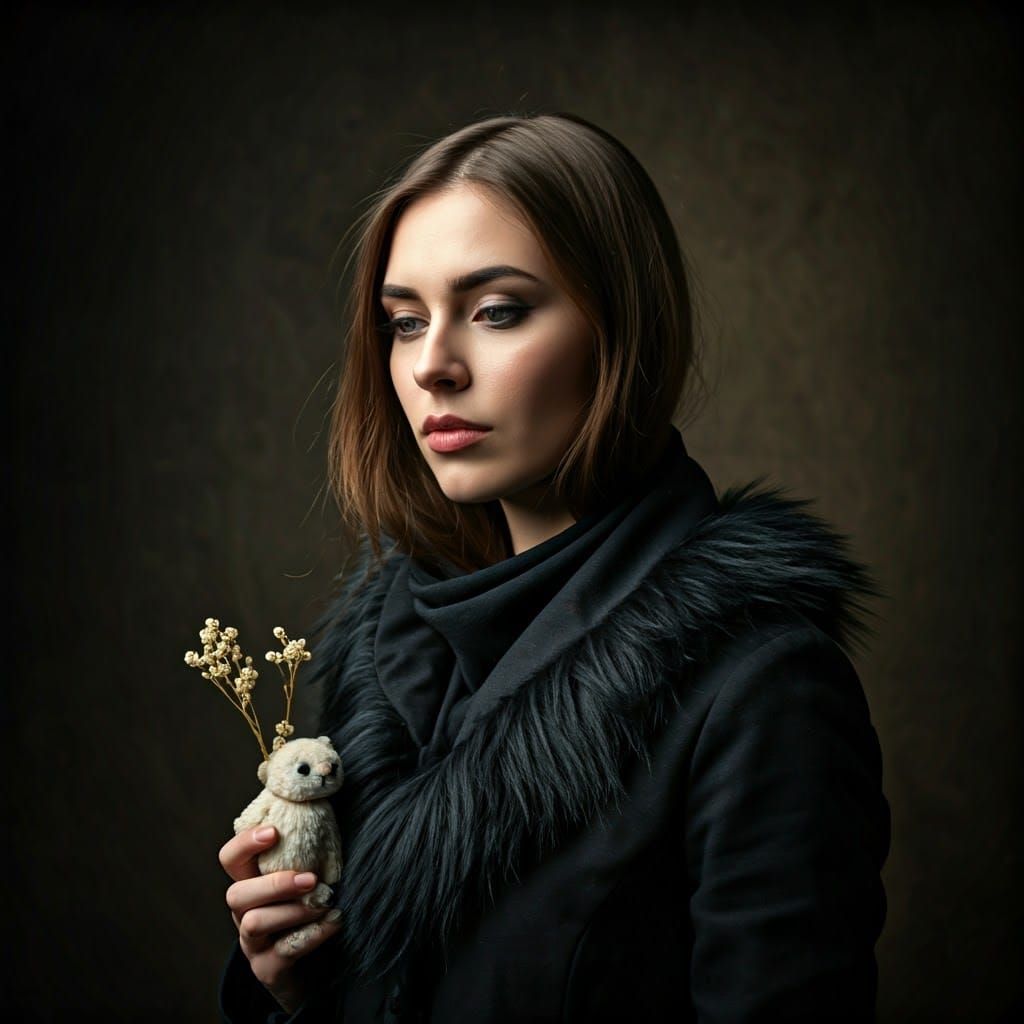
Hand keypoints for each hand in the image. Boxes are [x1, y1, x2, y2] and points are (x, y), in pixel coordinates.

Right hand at [219, 825, 342, 1014]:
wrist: (318, 968)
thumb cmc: (313, 909)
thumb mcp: (306, 879)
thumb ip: (307, 852)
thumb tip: (324, 811)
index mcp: (251, 884)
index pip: (231, 859)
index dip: (245, 843)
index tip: (274, 831)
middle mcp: (244, 913)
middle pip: (236, 894)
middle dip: (273, 883)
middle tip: (311, 878)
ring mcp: (253, 944)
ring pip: (253, 923)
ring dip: (292, 910)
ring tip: (324, 902)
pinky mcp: (268, 969)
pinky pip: (283, 952)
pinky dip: (312, 934)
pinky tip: (334, 921)